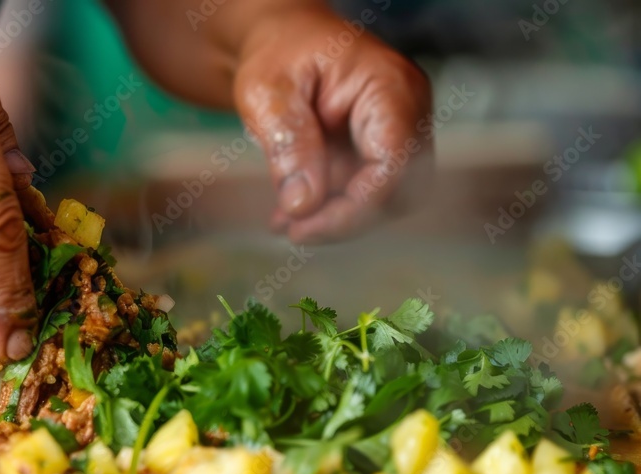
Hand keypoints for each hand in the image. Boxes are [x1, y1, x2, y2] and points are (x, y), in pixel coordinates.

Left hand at [233, 7, 432, 242]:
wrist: (283, 40)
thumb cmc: (278, 52)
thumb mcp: (268, 93)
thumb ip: (288, 145)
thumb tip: (303, 205)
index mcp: (389, 85)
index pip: (396, 161)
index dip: (357, 206)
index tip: (306, 227)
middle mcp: (409, 110)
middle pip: (401, 189)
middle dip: (347, 218)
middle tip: (293, 229)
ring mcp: (401, 133)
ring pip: (387, 200)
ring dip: (336, 218)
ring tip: (284, 221)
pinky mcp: (384, 151)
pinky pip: (368, 194)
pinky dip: (332, 209)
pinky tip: (292, 213)